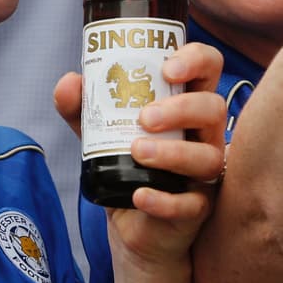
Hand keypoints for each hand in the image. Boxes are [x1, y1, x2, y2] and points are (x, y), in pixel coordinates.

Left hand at [55, 43, 227, 266]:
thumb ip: (82, 106)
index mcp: (186, 104)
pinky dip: (165, 200)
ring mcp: (204, 172)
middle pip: (213, 108)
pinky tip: (139, 195)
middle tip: (145, 117)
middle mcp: (203, 134)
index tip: (167, 68)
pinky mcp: (197, 208)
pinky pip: (191, 204)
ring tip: (137, 151)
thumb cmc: (124, 164)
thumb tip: (70, 82)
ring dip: (173, 152)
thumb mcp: (98, 130)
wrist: (129, 222)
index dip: (196, 60)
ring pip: (207, 156)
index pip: (209, 68)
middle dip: (182, 108)